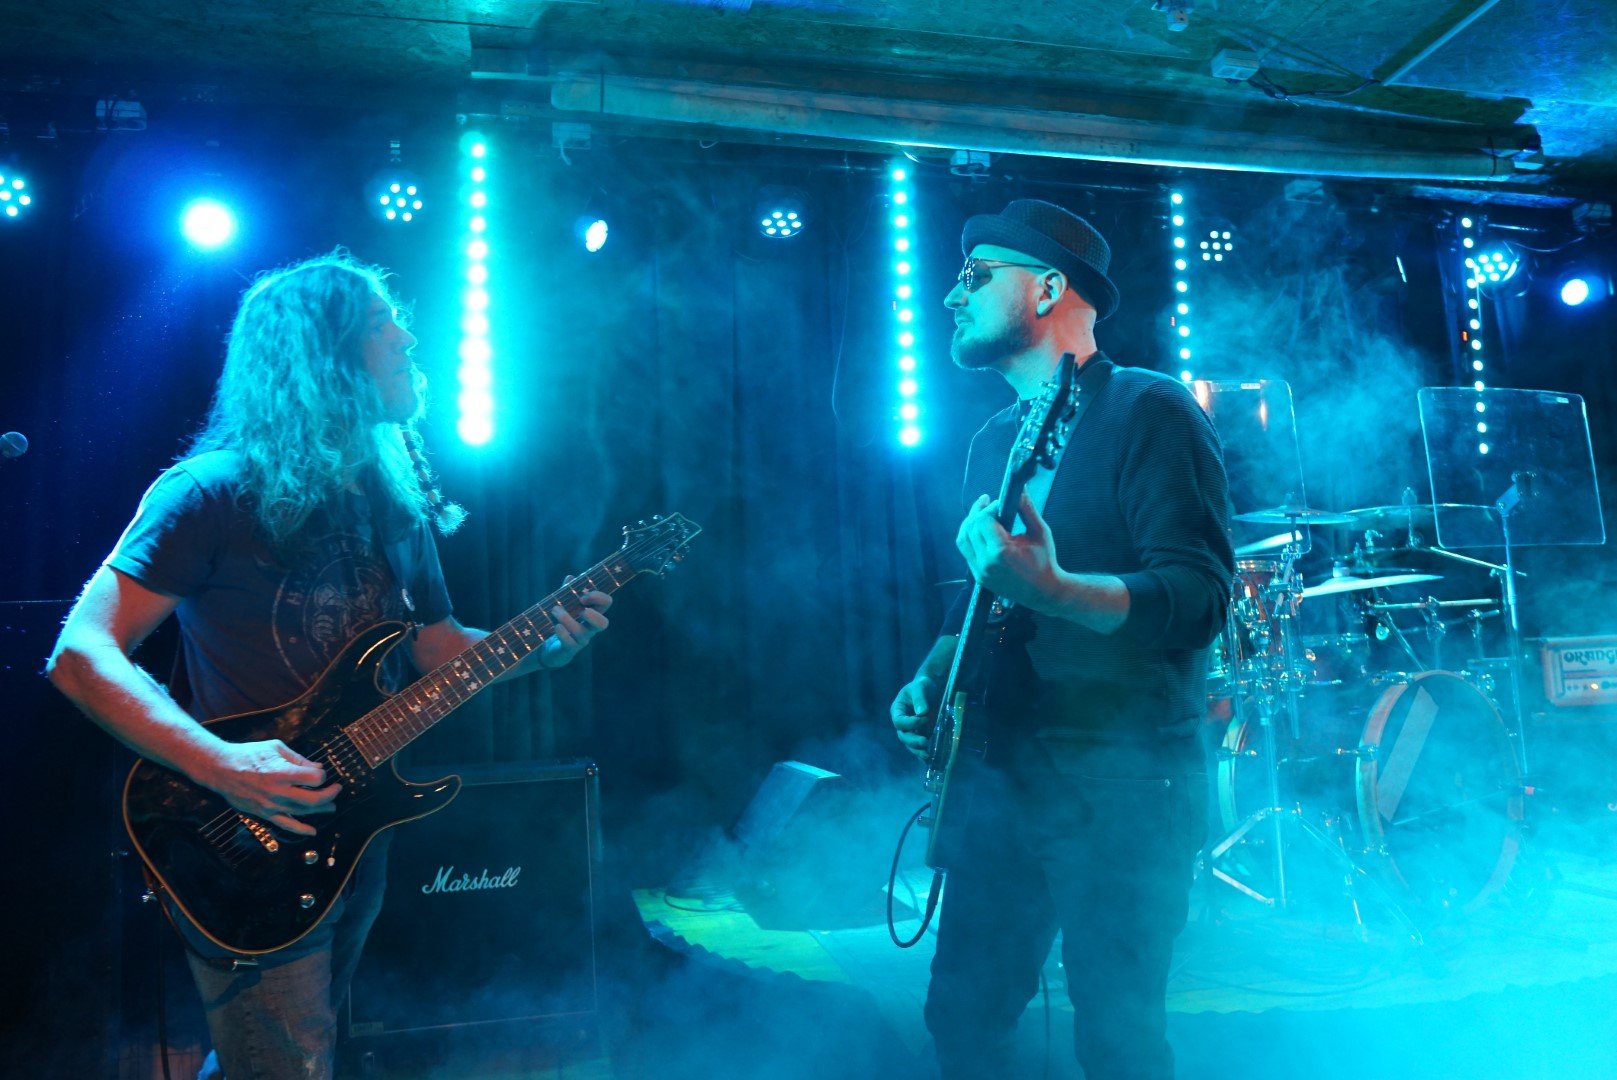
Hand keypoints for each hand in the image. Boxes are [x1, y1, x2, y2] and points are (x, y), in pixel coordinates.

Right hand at [198, 739, 341, 836]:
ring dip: (320, 810)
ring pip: (302, 812)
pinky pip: (285, 825)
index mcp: (282, 772)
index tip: (321, 772)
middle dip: (330, 795)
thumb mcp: (276, 747)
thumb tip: (317, 767)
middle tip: (337, 790)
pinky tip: (312, 831)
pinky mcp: (264, 813)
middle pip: (313, 799)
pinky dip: (300, 829)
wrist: (221, 769)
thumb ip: (299, 759)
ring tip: (331, 807)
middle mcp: (278, 791)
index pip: (315, 778)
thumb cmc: (248, 754)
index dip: (322, 774)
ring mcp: (271, 805)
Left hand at [539, 578, 612, 669]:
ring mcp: (580, 640)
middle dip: (593, 614)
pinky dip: (562, 633)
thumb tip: (570, 577)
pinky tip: (556, 626)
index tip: (583, 595)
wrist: (551, 649)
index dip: (598, 597)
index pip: (606, 604)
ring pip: (581, 632)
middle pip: (603, 624)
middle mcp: (590, 628)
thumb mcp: (564, 606)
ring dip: (568, 618)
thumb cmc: (562, 623)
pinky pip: (569, 643)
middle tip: (580, 606)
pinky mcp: (569, 650)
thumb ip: (567, 592)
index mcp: (592, 614)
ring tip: (555, 610)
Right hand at [890, 675, 936, 761]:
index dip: (909, 723)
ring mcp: (911, 730)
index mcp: (898, 710)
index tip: (924, 718)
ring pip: (910, 744)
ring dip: (917, 750)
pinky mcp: (921, 734)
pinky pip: (920, 746)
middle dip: (913, 740)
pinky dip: (923, 752)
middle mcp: (902, 723)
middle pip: (903, 735)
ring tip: (927, 755)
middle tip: (925, 741)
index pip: (899, 721)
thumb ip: (919, 698)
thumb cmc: (922, 685)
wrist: (931, 689)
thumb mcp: (920, 686)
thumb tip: (922, 712)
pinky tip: (929, 759)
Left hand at [955, 492, 1065, 612]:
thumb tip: (1021, 490)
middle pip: (970, 528)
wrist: (1043, 592)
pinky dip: (970, 538)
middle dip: (977, 511)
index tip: (998, 502)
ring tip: (979, 514)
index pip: (982, 520)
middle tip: (985, 502)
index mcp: (1001, 551)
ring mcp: (980, 571)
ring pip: (963, 540)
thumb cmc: (1045, 561)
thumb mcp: (1040, 532)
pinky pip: (967, 552)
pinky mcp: (978, 577)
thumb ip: (1027, 509)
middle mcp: (986, 562)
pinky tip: (980, 531)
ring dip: (969, 524)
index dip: (988, 507)